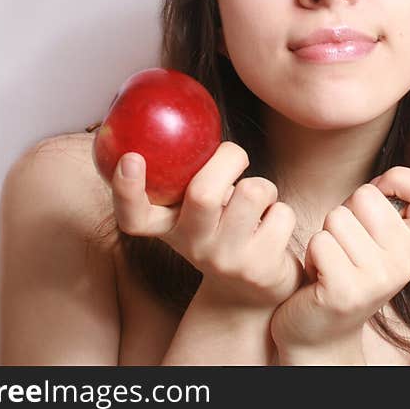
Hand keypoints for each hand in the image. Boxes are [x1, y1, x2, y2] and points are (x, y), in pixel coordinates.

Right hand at [110, 141, 302, 308]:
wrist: (254, 290)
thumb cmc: (226, 228)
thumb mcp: (200, 209)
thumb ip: (191, 178)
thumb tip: (189, 119)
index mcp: (168, 229)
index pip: (134, 217)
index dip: (127, 189)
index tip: (132, 157)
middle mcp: (192, 247)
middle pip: (204, 193)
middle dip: (228, 159)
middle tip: (235, 157)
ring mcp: (225, 261)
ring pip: (252, 191)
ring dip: (263, 186)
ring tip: (257, 203)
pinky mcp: (260, 269)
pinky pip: (281, 212)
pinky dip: (282, 211)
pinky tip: (272, 229)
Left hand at [270, 167, 409, 361]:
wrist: (322, 333)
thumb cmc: (346, 272)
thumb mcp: (378, 240)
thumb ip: (389, 208)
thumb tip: (392, 176)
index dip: (400, 179)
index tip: (381, 192)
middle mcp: (405, 263)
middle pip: (368, 196)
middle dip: (347, 212)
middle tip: (346, 243)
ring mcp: (378, 279)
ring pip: (338, 217)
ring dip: (326, 235)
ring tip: (333, 262)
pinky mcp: (345, 291)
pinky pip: (320, 241)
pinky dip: (312, 254)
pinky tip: (320, 277)